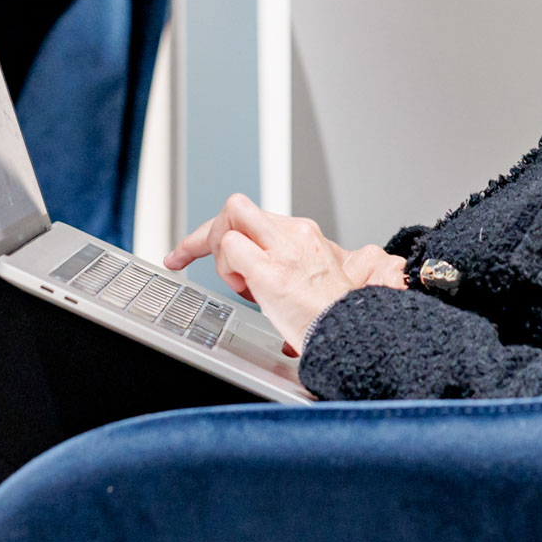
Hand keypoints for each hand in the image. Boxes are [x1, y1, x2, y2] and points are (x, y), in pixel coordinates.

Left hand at [163, 193, 406, 351]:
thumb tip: (266, 304)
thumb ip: (286, 278)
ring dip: (220, 252)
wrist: (355, 333)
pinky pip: (230, 246)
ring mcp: (282, 249)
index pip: (251, 218)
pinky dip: (225, 267)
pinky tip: (244, 289)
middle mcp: (294, 233)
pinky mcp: (271, 270)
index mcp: (304, 235)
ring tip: (238, 284)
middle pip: (236, 208)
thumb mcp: (313, 284)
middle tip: (187, 257)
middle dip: (206, 233)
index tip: (194, 250)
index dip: (220, 233)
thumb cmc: (336, 318)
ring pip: (230, 216)